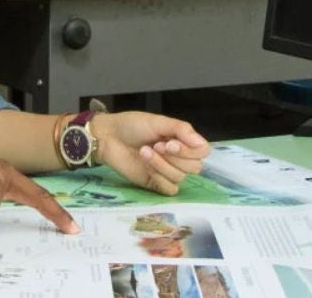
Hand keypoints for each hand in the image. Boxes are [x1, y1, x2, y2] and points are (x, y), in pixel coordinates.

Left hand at [90, 112, 210, 194]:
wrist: (108, 136)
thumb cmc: (132, 126)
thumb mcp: (158, 122)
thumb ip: (181, 129)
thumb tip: (201, 143)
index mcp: (182, 141)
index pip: (202, 152)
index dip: (190, 150)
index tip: (171, 142)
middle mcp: (178, 158)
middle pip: (195, 167)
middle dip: (175, 157)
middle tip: (156, 145)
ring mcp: (166, 172)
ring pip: (180, 177)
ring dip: (161, 164)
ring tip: (144, 151)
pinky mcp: (155, 183)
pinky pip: (170, 189)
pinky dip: (159, 178)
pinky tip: (145, 166)